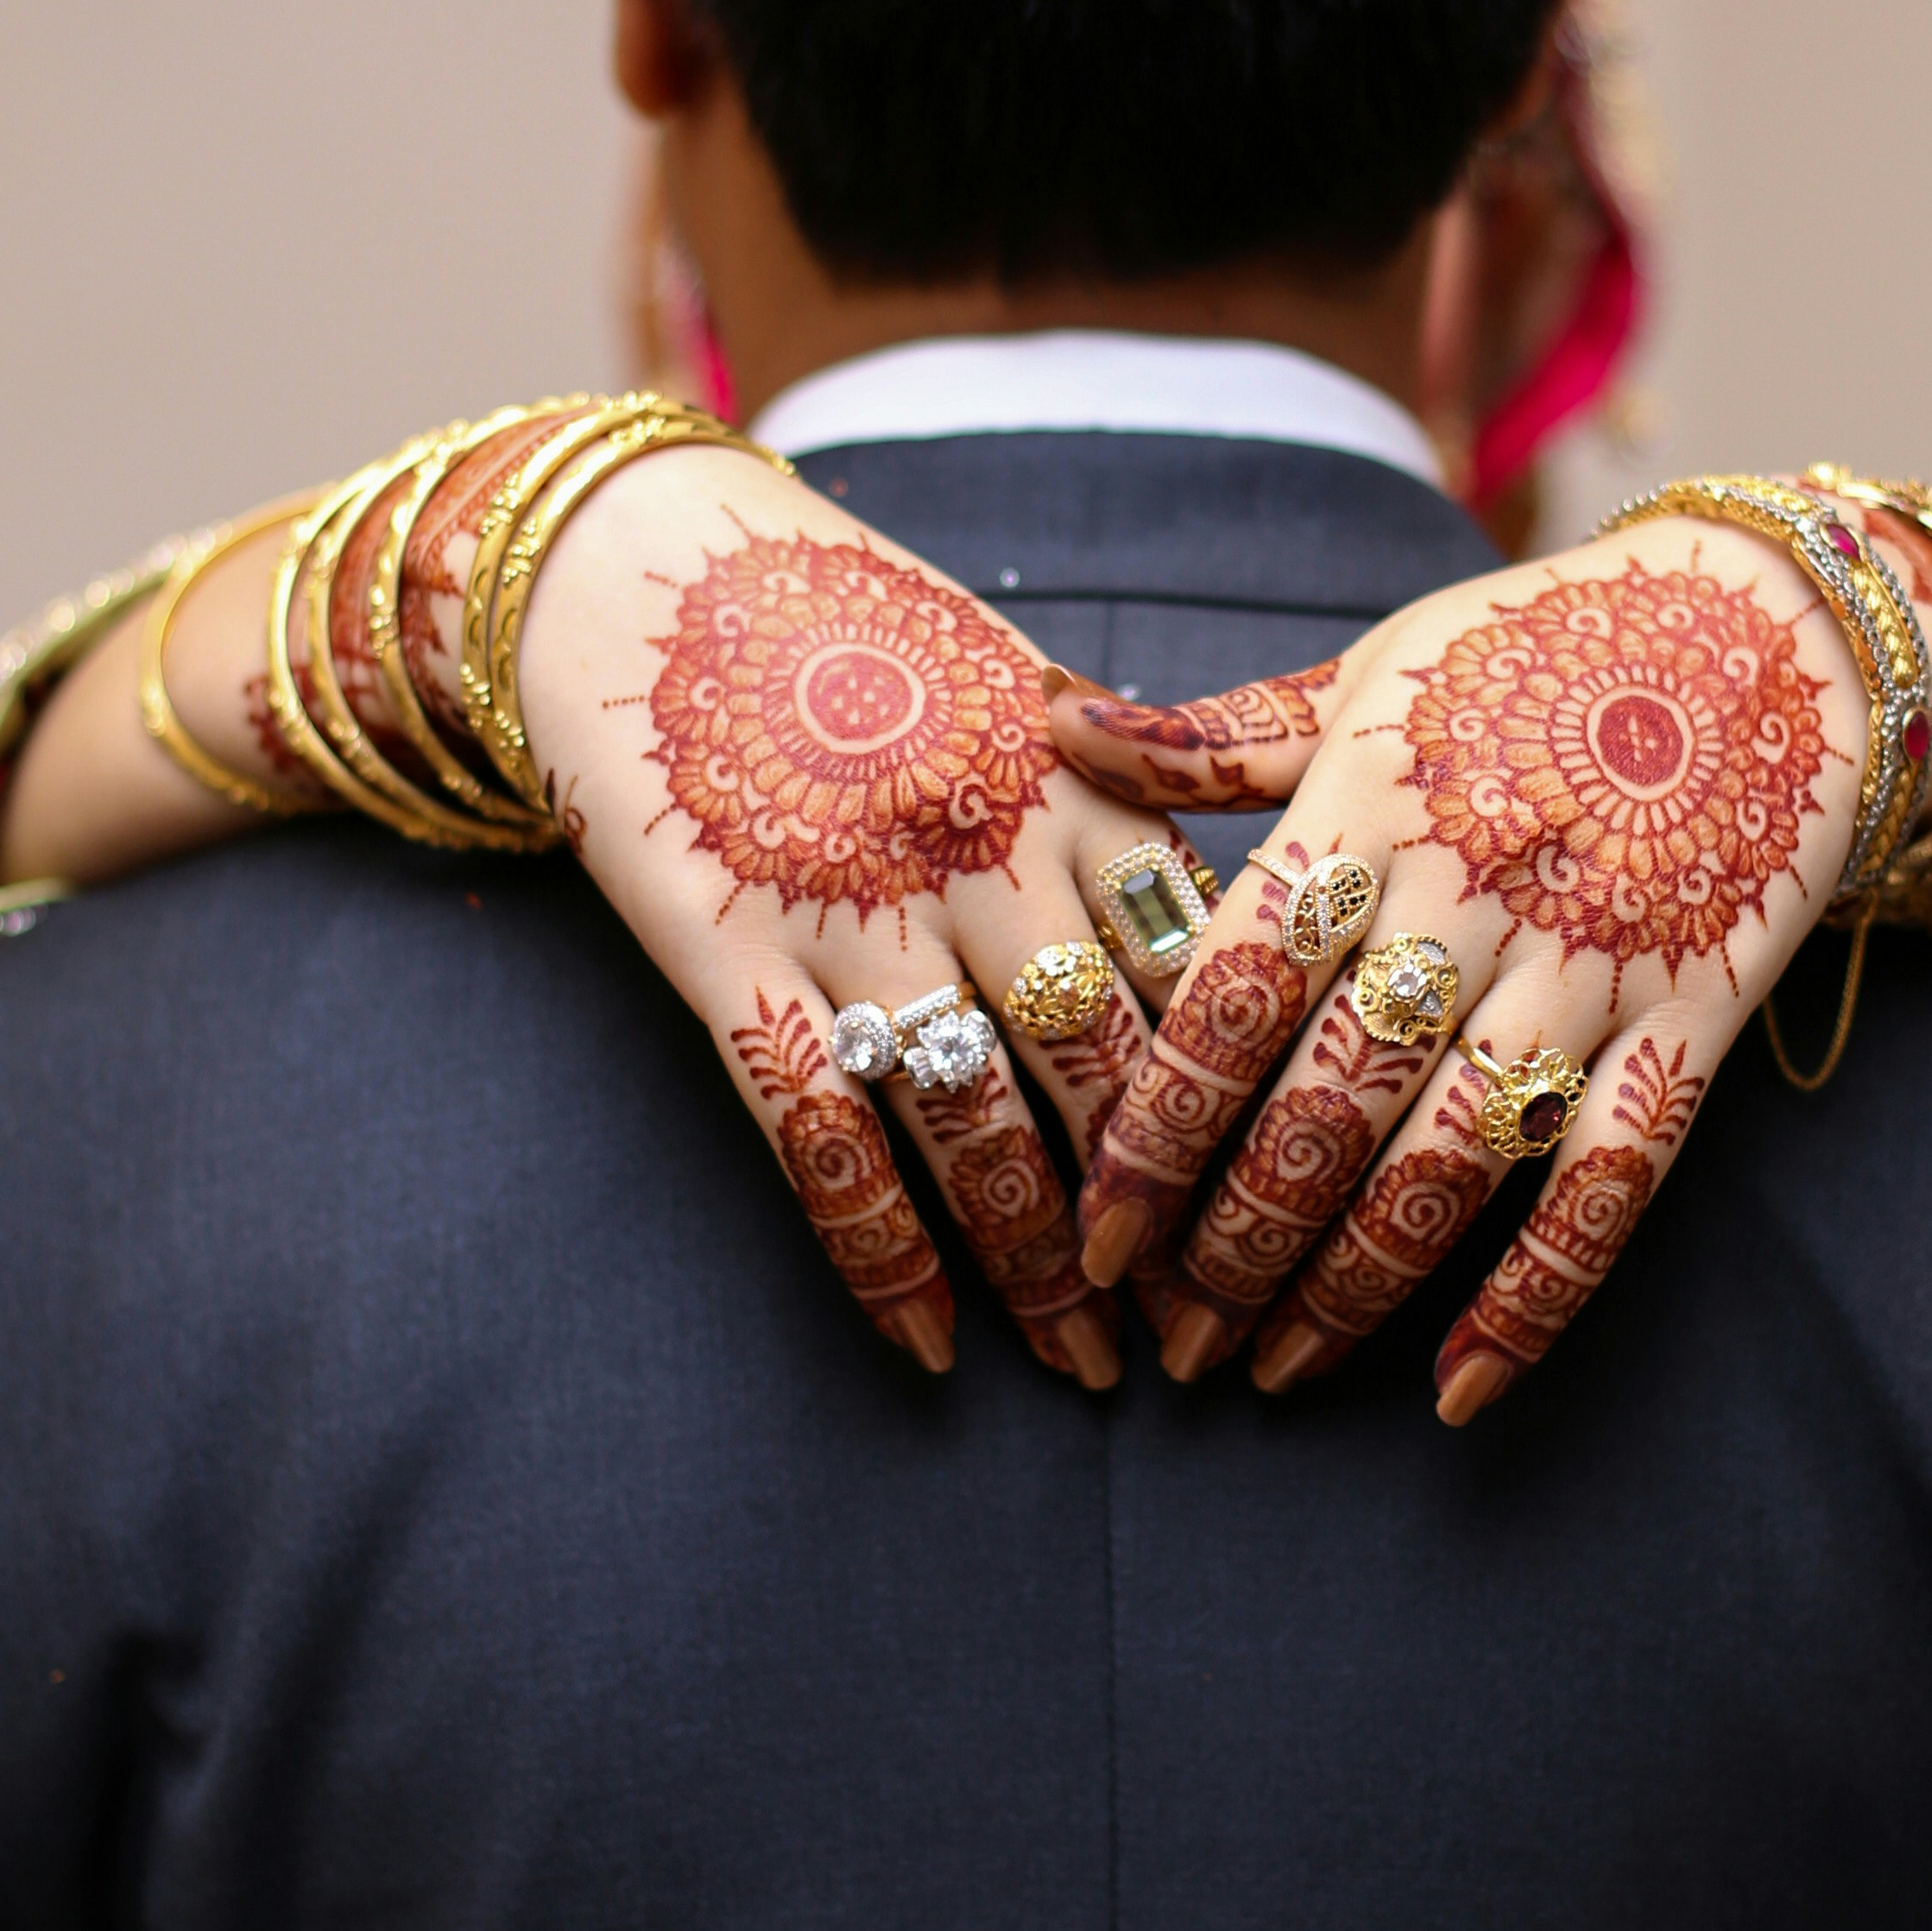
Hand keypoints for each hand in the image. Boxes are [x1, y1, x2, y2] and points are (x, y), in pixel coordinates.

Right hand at [1, 427, 1230, 1390]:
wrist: (634, 563)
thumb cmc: (841, 623)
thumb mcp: (1009, 676)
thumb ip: (1120, 787)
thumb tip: (1250, 900)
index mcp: (1067, 779)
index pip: (1195, 966)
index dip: (1255, 1096)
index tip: (1297, 1199)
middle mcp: (977, 848)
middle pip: (1108, 1065)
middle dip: (1174, 1213)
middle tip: (1224, 1331)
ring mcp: (851, 905)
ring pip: (978, 1120)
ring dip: (1041, 1261)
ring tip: (1093, 1367)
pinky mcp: (730, 949)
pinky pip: (820, 1131)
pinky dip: (879, 1248)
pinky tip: (928, 1344)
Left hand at [1045, 512, 1875, 1421]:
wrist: (1776, 624)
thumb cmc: (1535, 648)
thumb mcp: (1372, 671)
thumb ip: (1219, 734)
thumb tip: (1056, 726)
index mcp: (1372, 806)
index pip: (1235, 992)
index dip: (1158, 1128)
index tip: (1096, 1235)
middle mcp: (1475, 894)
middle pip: (1331, 1101)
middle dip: (1235, 1240)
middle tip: (1168, 1335)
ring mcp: (1594, 962)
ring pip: (1454, 1159)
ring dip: (1352, 1282)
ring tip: (1270, 1369)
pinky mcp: (1696, 1014)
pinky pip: (1614, 1178)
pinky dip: (1539, 1293)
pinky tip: (1457, 1385)